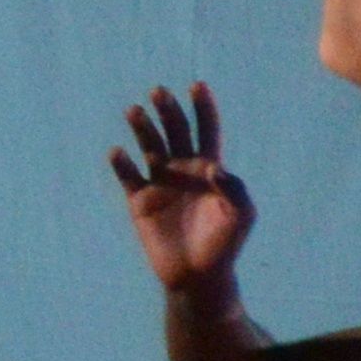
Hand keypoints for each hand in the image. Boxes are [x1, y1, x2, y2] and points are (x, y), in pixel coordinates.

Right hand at [106, 80, 250, 292]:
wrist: (199, 276)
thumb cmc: (225, 245)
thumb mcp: (241, 215)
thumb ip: (234, 189)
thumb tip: (214, 166)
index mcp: (210, 170)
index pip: (207, 131)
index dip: (203, 109)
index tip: (197, 85)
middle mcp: (183, 171)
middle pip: (175, 133)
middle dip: (168, 111)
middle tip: (159, 92)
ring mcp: (160, 184)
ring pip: (149, 147)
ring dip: (142, 128)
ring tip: (135, 110)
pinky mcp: (140, 202)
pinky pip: (128, 177)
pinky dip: (122, 164)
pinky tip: (119, 152)